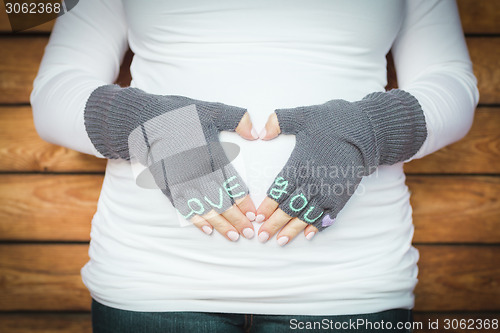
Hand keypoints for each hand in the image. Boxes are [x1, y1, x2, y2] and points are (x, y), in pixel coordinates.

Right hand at [84, 85, 259, 241]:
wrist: (142, 118)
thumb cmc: (179, 113)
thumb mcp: (210, 109)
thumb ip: (236, 118)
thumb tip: (257, 133)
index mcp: (208, 151)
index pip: (230, 181)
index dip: (243, 200)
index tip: (254, 213)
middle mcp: (194, 168)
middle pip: (218, 198)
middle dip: (235, 218)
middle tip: (248, 233)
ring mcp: (179, 177)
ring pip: (202, 205)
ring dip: (218, 222)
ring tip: (232, 236)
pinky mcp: (165, 182)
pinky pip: (181, 205)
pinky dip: (194, 218)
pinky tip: (206, 229)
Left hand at [255, 100, 376, 245]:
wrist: (368, 130)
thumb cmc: (334, 121)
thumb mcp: (304, 116)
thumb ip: (280, 121)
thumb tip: (261, 132)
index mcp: (299, 165)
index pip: (278, 191)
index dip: (267, 206)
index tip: (256, 218)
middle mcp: (312, 182)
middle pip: (289, 207)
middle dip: (274, 224)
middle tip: (262, 237)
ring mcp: (328, 191)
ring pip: (306, 215)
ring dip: (293, 229)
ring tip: (281, 241)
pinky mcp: (342, 194)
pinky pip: (328, 216)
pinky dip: (318, 226)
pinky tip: (309, 235)